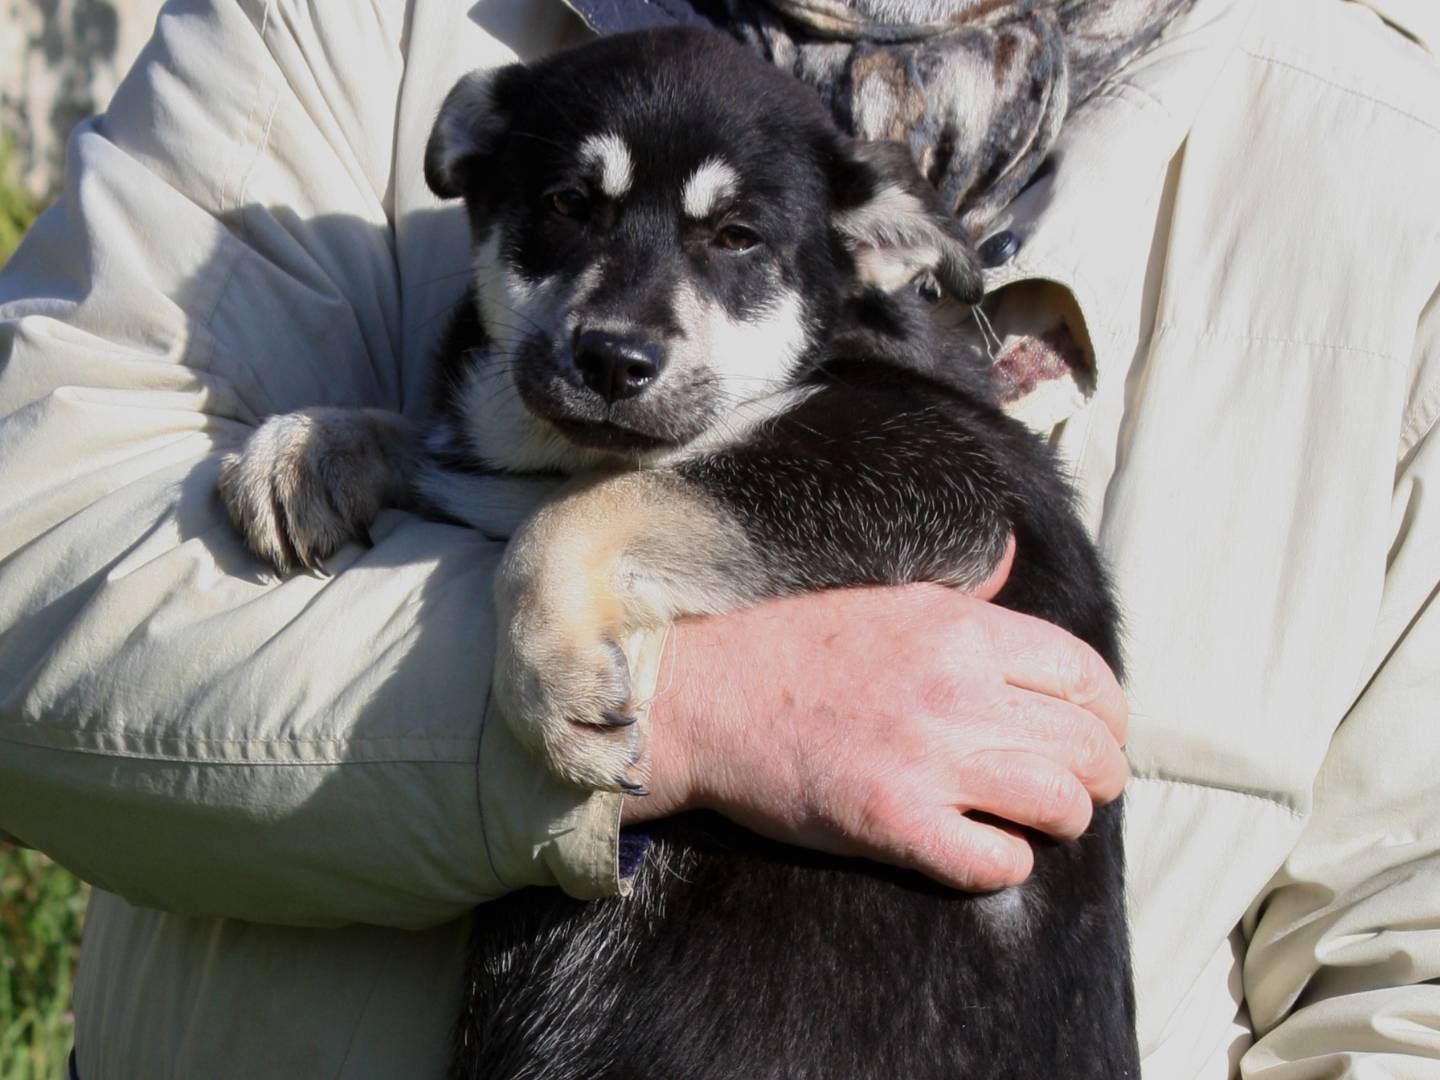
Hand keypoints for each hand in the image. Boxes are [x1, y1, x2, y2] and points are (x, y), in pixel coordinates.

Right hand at [625, 543, 1128, 890]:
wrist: (705, 695)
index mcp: (961, 629)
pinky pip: (994, 862)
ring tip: (1045, 819)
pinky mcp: (894, 822)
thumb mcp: (888, 593)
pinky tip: (989, 849)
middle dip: (1102, 774)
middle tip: (1087, 785)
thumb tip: (1015, 556)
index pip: (1086, 676)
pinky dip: (1007, 863)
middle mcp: (957, 690)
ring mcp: (928, 760)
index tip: (1100, 731)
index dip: (1110, 713)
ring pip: (1058, 805)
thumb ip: (965, 590)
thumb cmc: (791, 643)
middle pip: (1087, 746)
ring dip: (1065, 819)